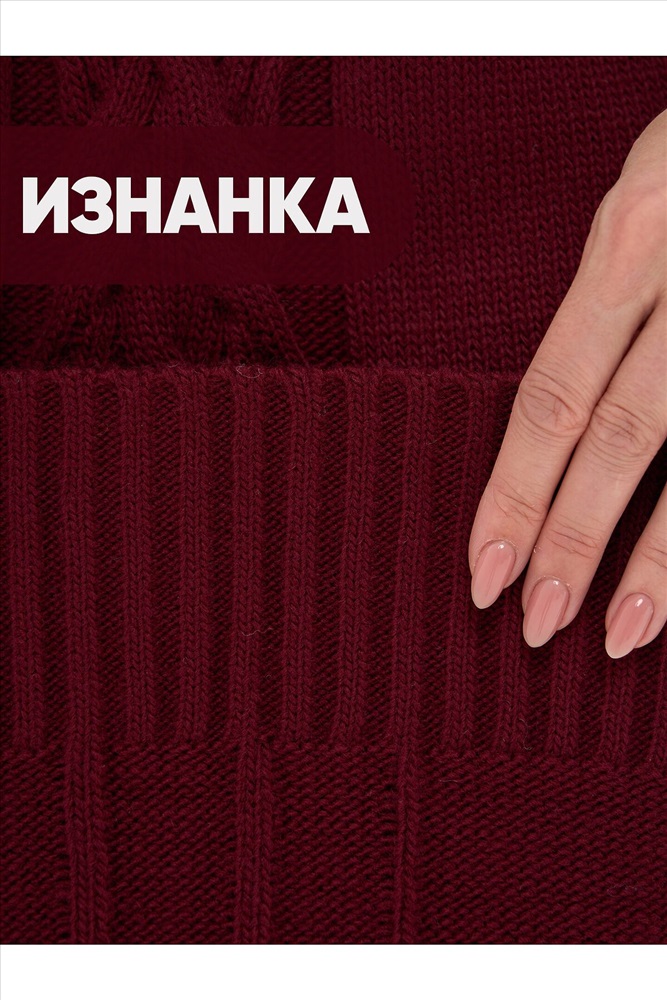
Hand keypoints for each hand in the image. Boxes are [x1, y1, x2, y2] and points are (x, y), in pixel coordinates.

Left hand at [468, 108, 666, 658]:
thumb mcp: (644, 195)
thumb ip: (607, 295)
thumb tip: (561, 415)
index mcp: (628, 241)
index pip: (550, 397)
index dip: (512, 493)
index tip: (483, 569)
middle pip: (617, 438)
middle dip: (572, 540)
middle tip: (534, 624)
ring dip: (658, 561)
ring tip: (618, 635)